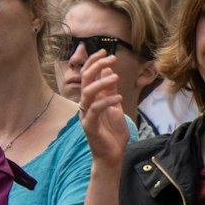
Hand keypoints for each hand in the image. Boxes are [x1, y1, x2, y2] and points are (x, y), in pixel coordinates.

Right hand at [76, 52, 127, 170]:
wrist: (112, 154)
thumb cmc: (113, 131)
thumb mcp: (115, 106)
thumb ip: (111, 90)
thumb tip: (108, 70)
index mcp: (91, 99)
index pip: (88, 75)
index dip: (94, 62)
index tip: (105, 51)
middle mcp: (85, 105)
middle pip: (85, 80)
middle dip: (96, 66)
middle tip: (111, 58)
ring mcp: (86, 115)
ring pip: (87, 93)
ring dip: (101, 83)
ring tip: (116, 77)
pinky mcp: (89, 126)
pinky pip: (95, 110)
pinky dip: (107, 101)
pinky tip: (118, 98)